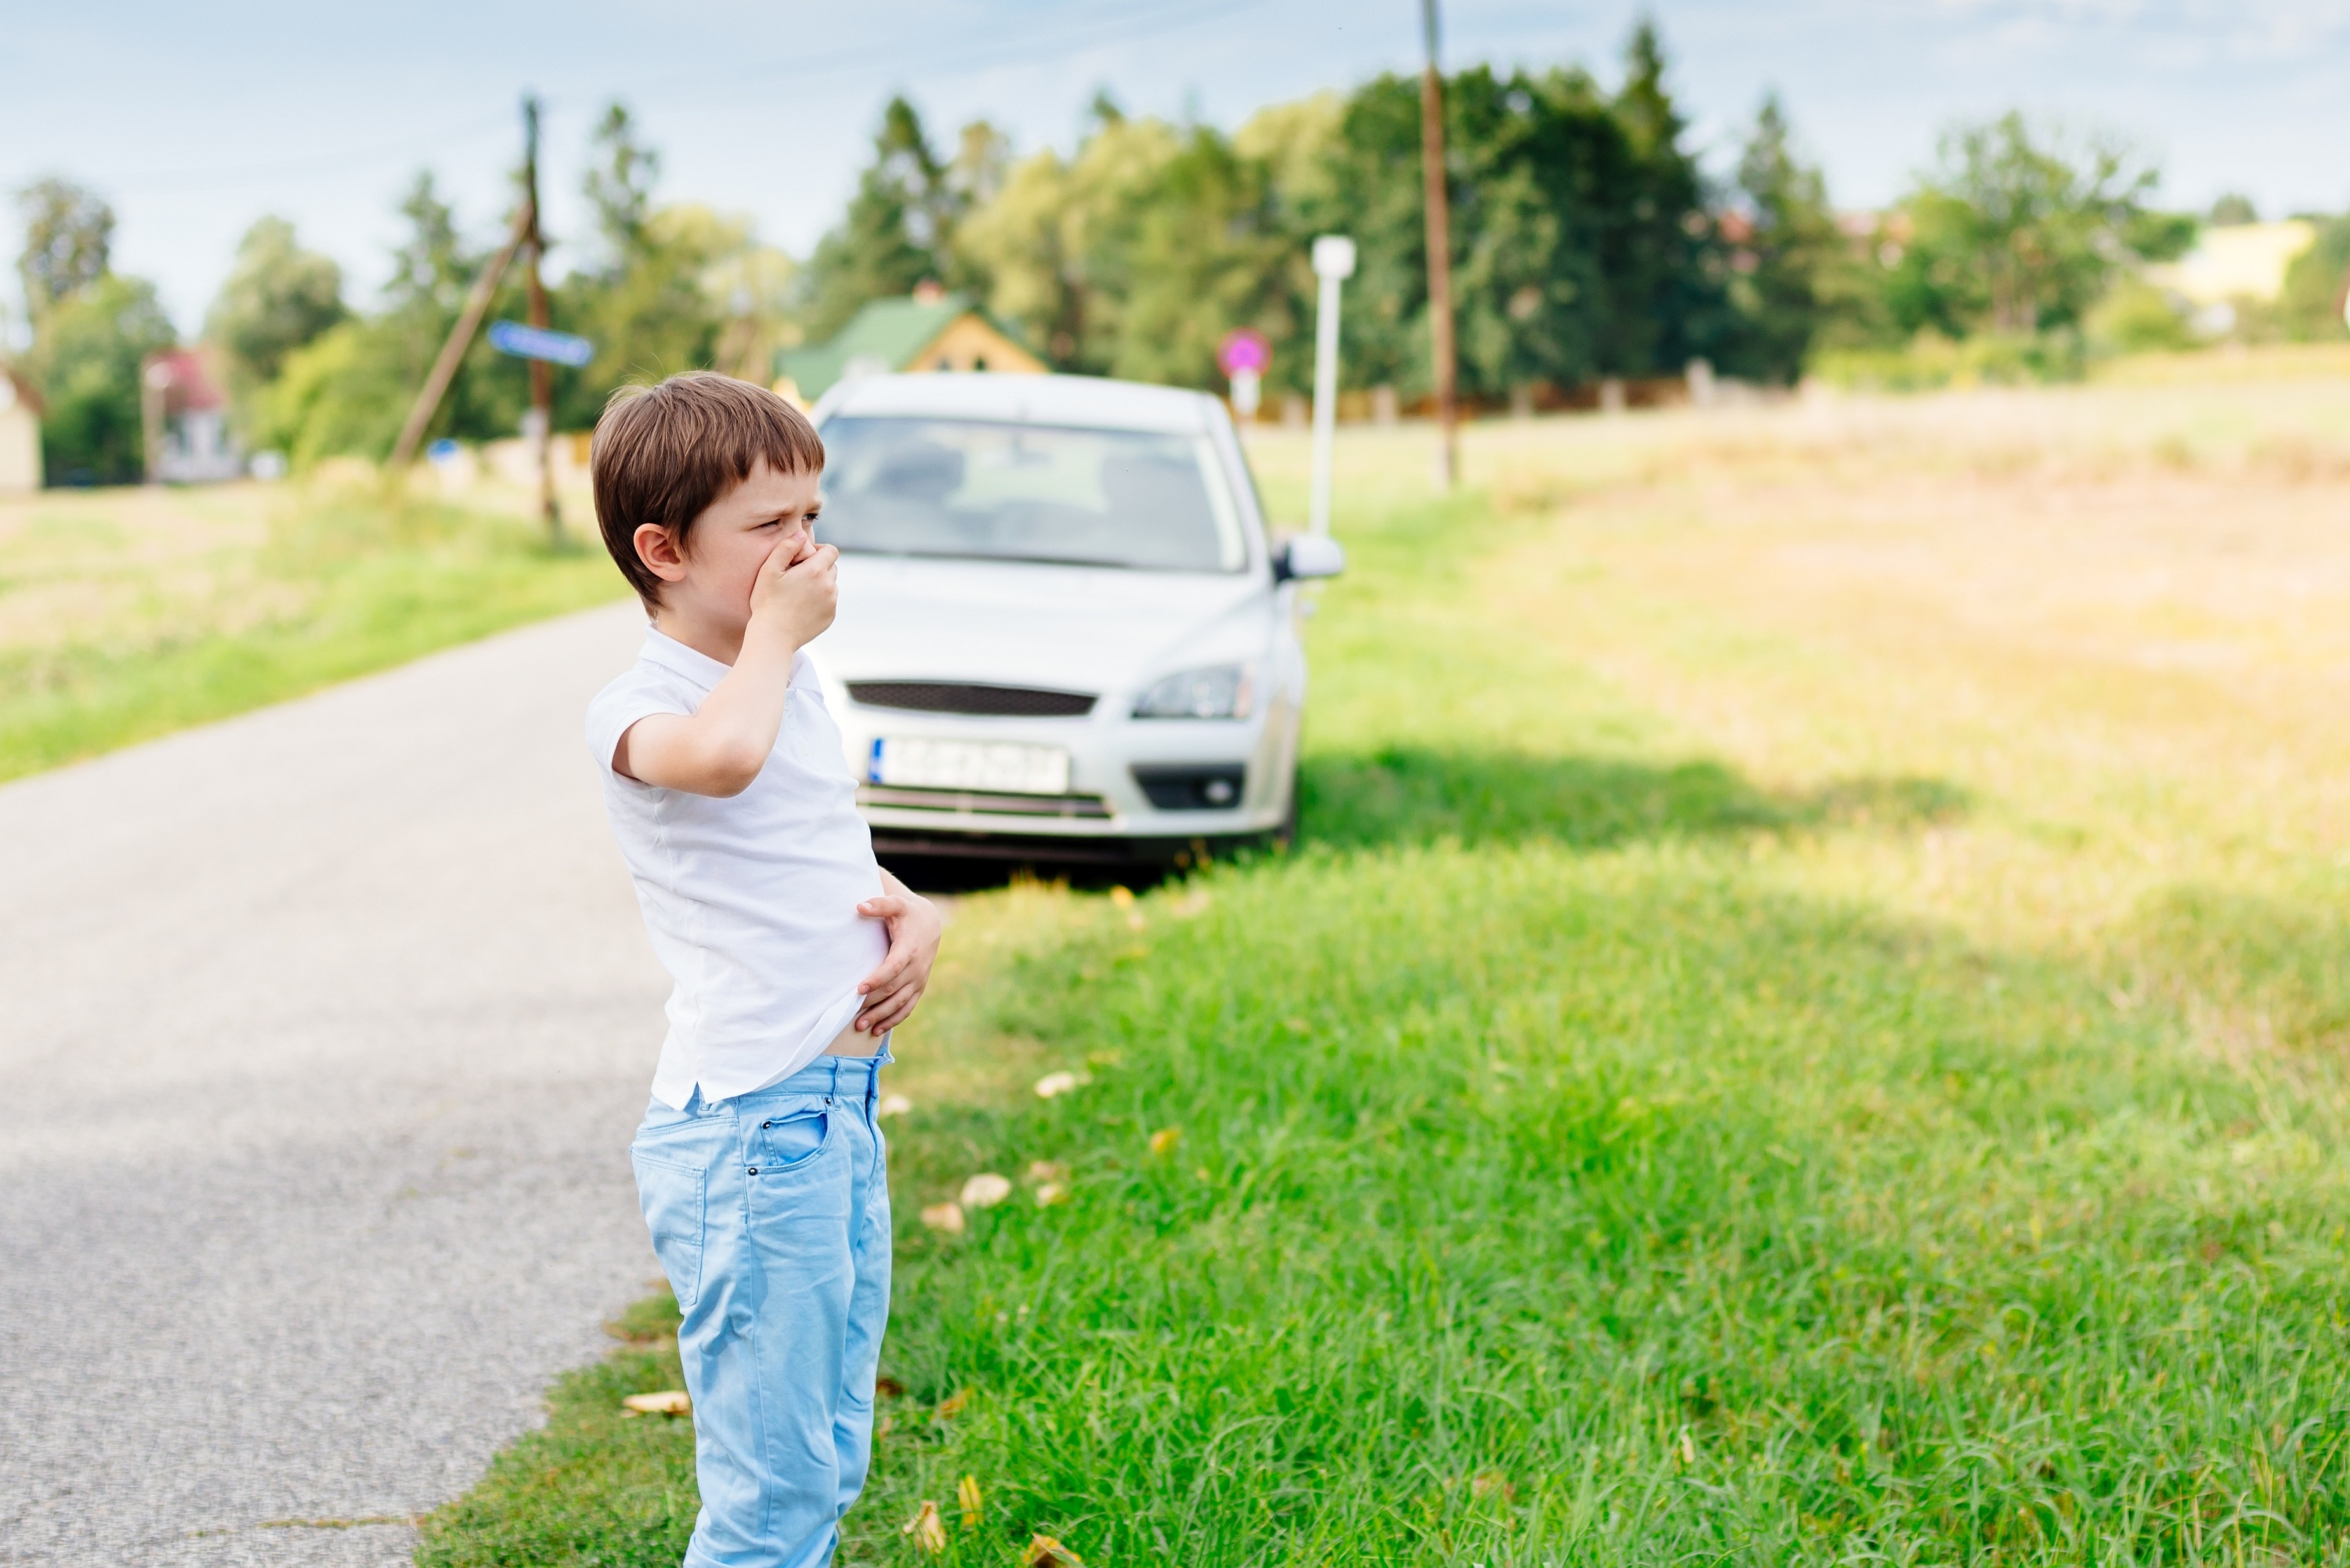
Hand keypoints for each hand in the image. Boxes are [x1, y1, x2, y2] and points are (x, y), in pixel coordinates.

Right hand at [749, 532, 837, 650]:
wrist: (773, 636)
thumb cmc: (767, 602)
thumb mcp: (769, 570)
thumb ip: (786, 547)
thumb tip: (801, 535)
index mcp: (815, 571)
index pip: (831, 550)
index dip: (819, 550)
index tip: (804, 558)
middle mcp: (829, 586)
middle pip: (831, 567)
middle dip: (818, 567)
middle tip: (798, 575)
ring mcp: (831, 602)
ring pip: (831, 584)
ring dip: (819, 583)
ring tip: (798, 592)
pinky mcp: (830, 616)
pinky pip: (829, 601)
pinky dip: (819, 599)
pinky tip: (801, 606)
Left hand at [852, 887, 941, 1034]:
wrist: (930, 925)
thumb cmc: (907, 914)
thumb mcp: (896, 905)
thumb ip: (879, 904)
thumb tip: (859, 906)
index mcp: (909, 949)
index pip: (893, 968)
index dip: (877, 979)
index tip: (858, 988)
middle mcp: (916, 968)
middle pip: (893, 989)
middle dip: (872, 1003)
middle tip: (852, 1012)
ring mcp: (918, 980)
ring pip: (899, 1003)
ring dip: (880, 1016)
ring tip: (860, 1025)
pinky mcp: (918, 988)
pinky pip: (907, 1008)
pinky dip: (893, 1020)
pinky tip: (877, 1030)